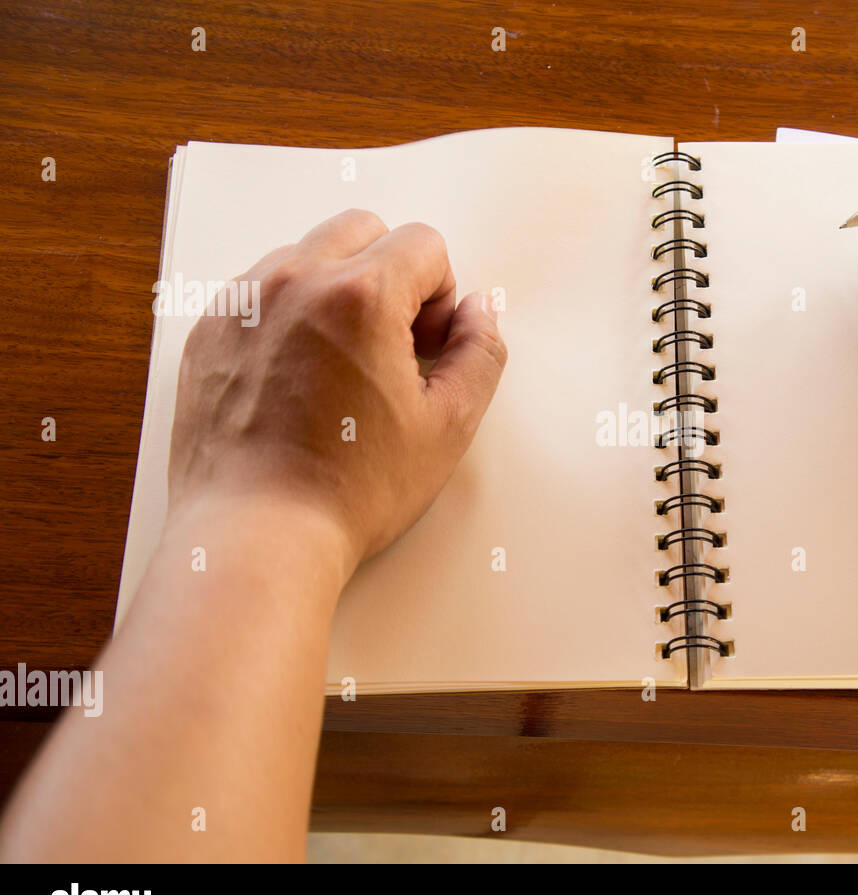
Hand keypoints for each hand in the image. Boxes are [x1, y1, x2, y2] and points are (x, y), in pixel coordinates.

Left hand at [168, 208, 506, 569]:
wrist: (257, 534)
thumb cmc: (347, 489)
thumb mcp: (448, 426)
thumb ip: (480, 353)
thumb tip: (479, 312)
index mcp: (360, 295)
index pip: (423, 243)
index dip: (442, 294)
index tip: (429, 345)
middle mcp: (294, 281)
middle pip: (362, 230)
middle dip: (392, 274)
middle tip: (395, 345)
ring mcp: (243, 302)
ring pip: (307, 254)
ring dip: (338, 290)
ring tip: (344, 366)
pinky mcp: (209, 331)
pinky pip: (260, 290)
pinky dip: (289, 315)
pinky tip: (300, 380)